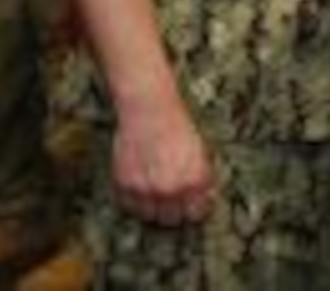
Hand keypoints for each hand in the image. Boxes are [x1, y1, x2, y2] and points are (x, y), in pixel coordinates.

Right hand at [111, 96, 215, 225]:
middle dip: (172, 212)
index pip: (195, 215)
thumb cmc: (178, 127)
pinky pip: (128, 206)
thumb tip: (204, 200)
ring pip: (149, 216)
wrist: (150, 110)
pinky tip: (139, 186)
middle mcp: (171, 189)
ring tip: (153, 192)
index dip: (192, 211)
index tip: (188, 206)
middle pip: (171, 221)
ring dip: (151, 208)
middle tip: (170, 200)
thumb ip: (201, 180)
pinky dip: (133, 200)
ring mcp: (146, 189)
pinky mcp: (124, 184)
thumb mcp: (200, 153)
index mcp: (194, 181)